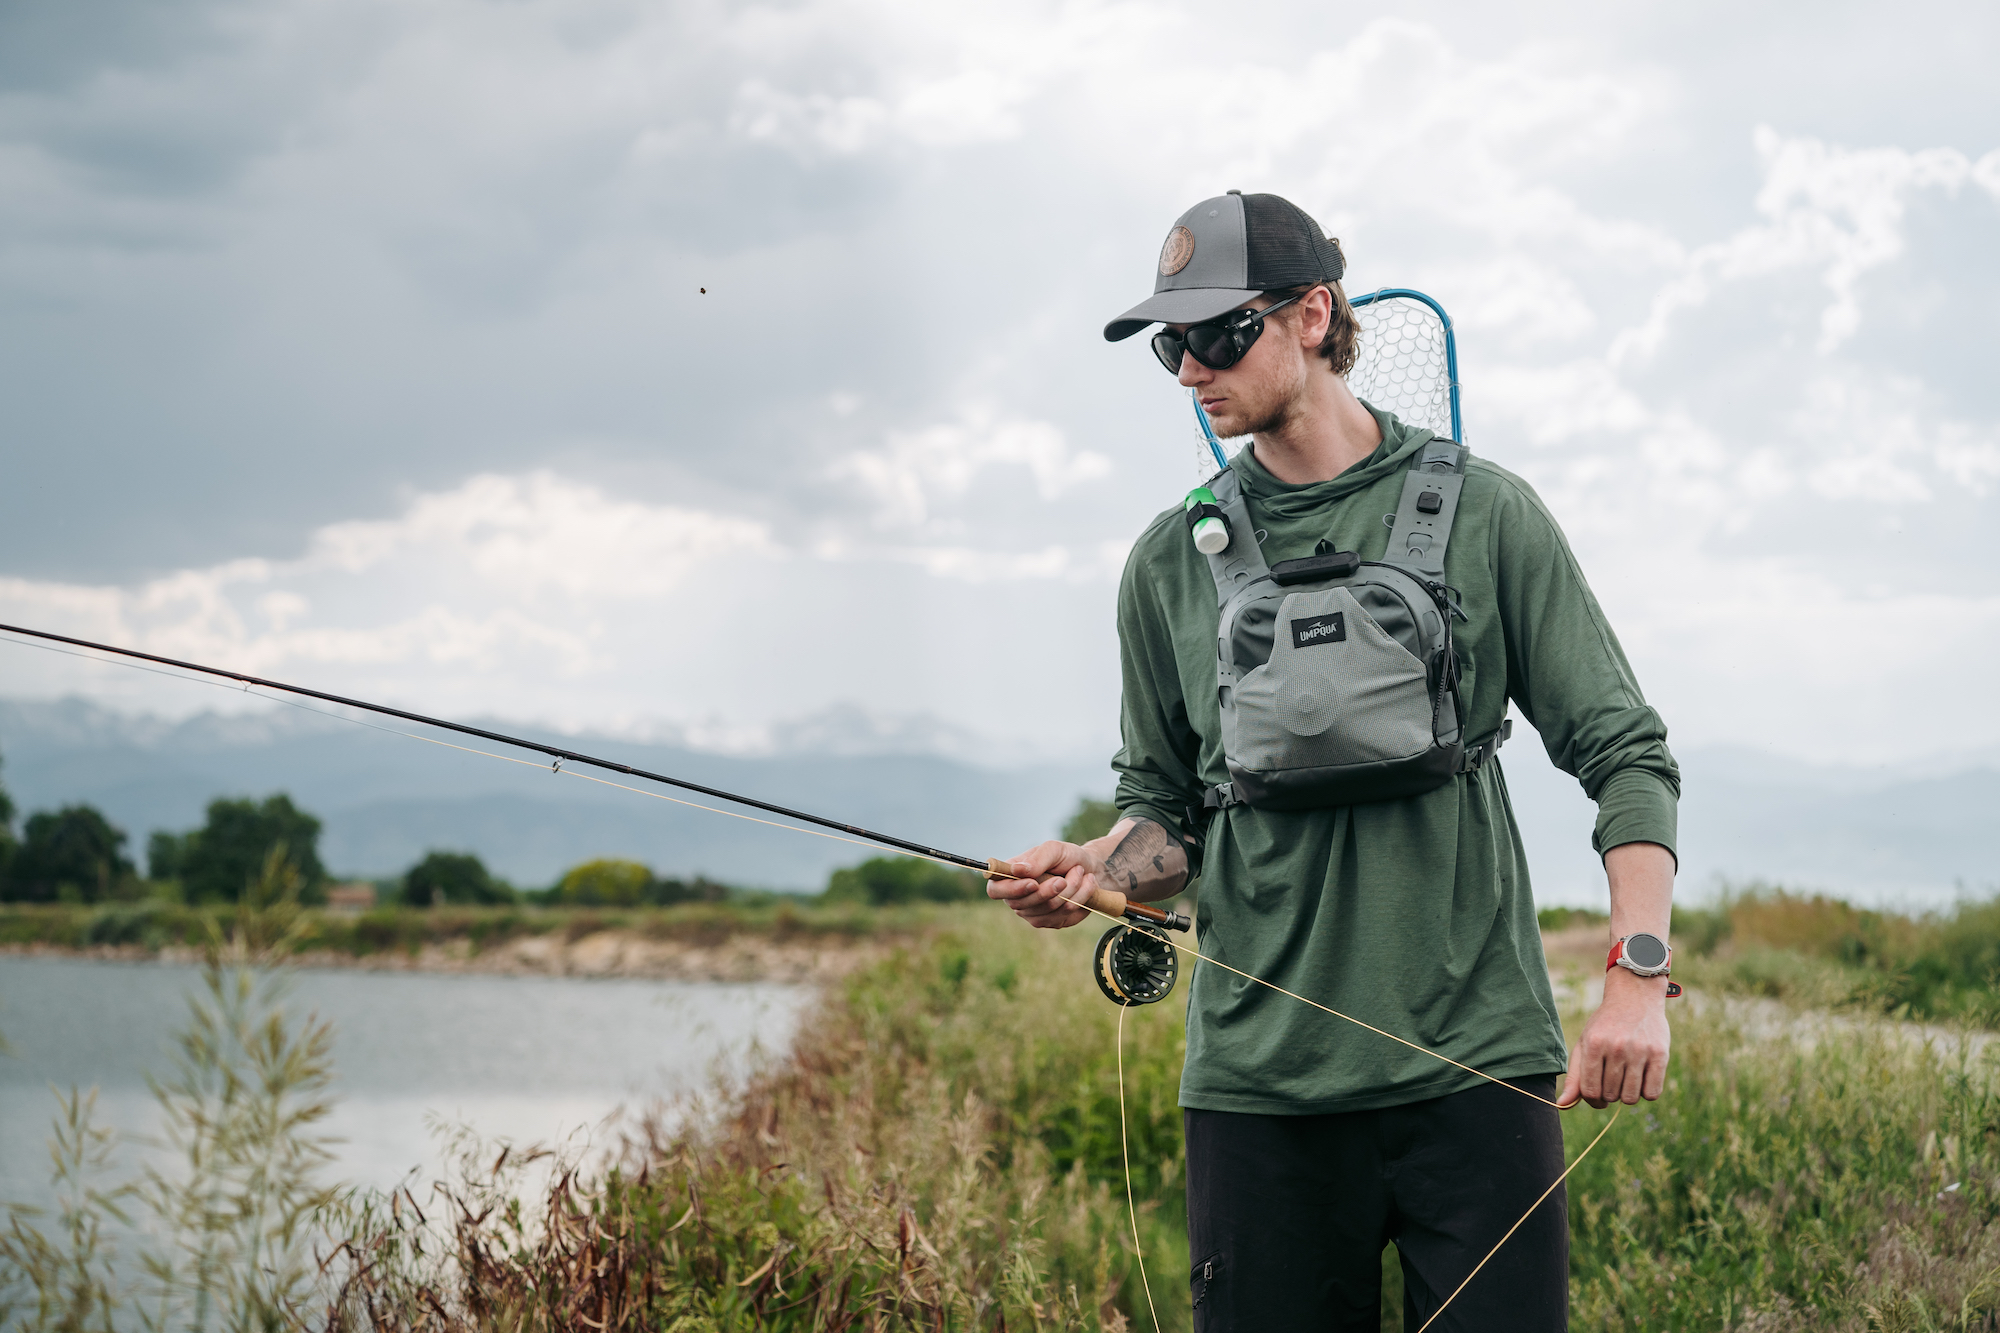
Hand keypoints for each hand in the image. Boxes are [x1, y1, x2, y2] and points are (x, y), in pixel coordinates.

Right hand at [985, 839, 1105, 929]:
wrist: (1090, 868)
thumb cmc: (1067, 857)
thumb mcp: (1054, 849)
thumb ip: (1037, 859)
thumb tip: (1017, 870)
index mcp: (1011, 877)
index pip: (995, 890)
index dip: (1011, 890)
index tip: (1033, 883)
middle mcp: (1019, 898)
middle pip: (1022, 905)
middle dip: (1049, 890)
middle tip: (1066, 876)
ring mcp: (1035, 913)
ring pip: (1048, 909)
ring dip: (1071, 889)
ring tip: (1079, 872)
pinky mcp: (1053, 922)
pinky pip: (1064, 915)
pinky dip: (1080, 897)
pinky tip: (1085, 884)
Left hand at [1557, 967, 1671, 1108]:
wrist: (1634, 997)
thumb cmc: (1605, 1026)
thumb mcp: (1585, 1043)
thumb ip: (1574, 1076)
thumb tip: (1563, 1104)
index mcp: (1593, 1044)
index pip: (1590, 1091)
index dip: (1593, 1100)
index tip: (1597, 1096)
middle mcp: (1615, 1047)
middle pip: (1610, 1096)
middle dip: (1610, 1094)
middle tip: (1614, 1079)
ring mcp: (1639, 1051)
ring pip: (1631, 1098)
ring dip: (1628, 1094)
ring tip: (1627, 1078)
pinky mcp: (1660, 1054)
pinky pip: (1652, 1093)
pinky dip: (1646, 1092)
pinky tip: (1642, 1078)